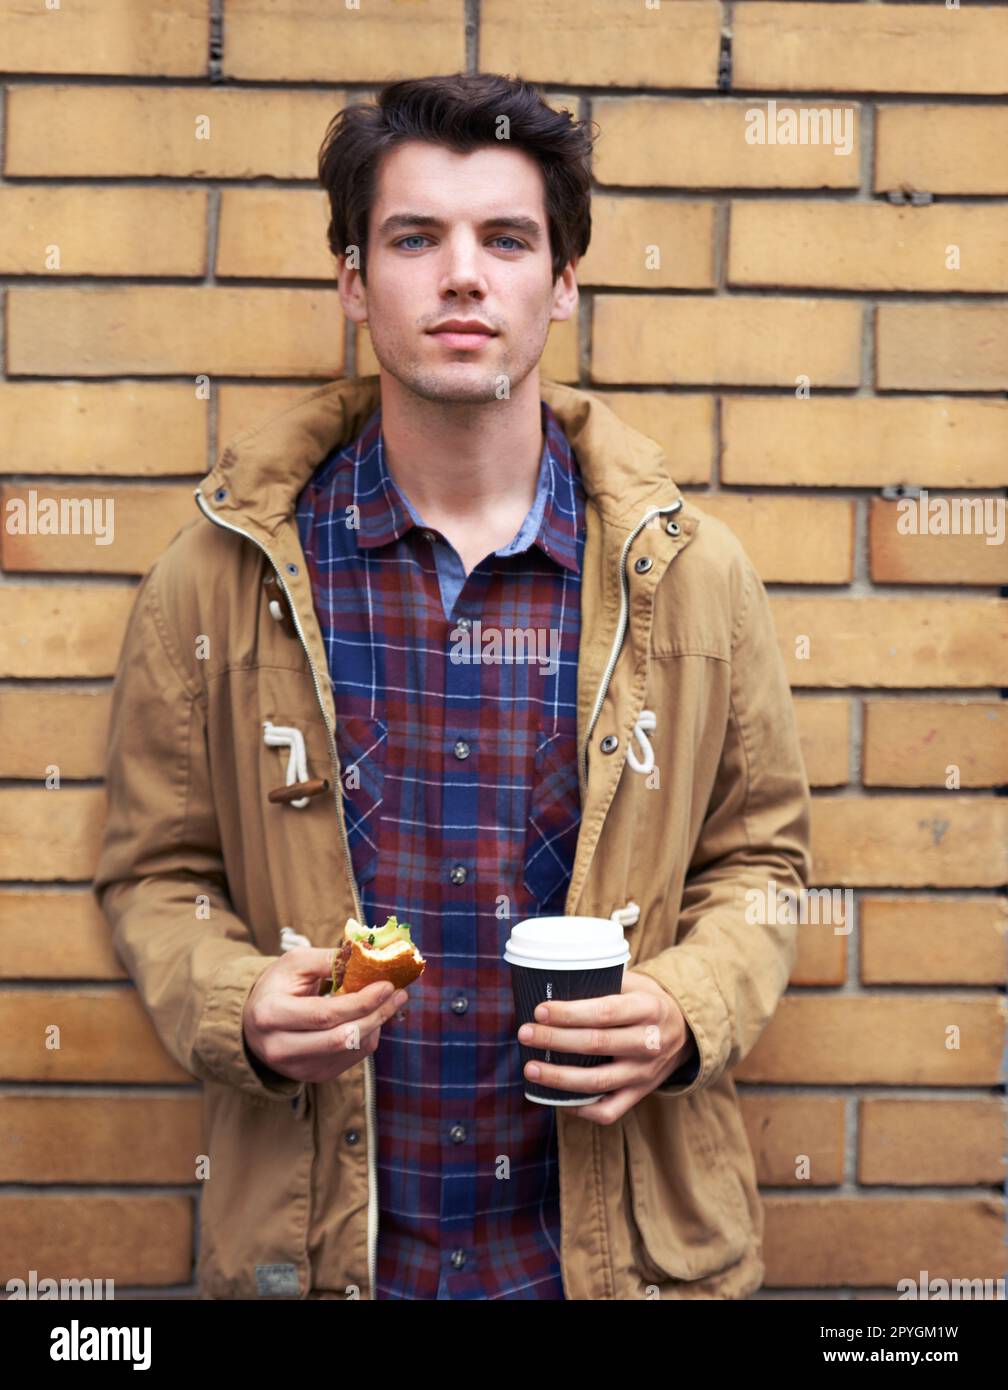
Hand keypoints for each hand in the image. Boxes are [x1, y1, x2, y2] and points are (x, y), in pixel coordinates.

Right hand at [243, 947, 409, 1083]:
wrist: (254, 1020)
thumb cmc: (278, 985)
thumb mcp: (295, 963)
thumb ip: (329, 959)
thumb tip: (367, 956)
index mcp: (271, 1015)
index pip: (325, 1014)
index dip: (361, 1001)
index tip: (387, 984)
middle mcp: (280, 1048)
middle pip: (341, 1038)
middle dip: (376, 1015)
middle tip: (399, 994)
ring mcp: (297, 1068)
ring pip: (350, 1050)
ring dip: (376, 1025)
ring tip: (388, 1003)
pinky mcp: (312, 1076)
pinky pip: (351, 1059)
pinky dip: (366, 1036)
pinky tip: (368, 1018)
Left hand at [516, 970, 691, 1124]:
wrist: (686, 1032)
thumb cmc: (646, 1001)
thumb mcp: (635, 983)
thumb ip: (604, 983)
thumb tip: (553, 982)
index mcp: (648, 1008)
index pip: (605, 1012)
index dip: (570, 1013)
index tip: (540, 1010)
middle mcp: (649, 1043)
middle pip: (596, 1044)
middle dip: (555, 1039)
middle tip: (525, 1033)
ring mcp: (646, 1073)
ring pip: (598, 1082)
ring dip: (559, 1077)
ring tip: (530, 1068)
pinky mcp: (640, 1094)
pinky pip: (609, 1111)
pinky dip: (582, 1109)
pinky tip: (558, 1099)